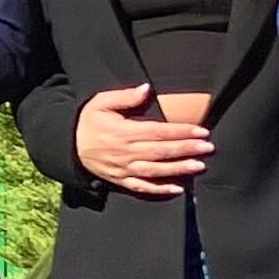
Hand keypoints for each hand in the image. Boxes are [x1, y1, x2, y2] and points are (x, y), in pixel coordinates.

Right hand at [73, 82, 212, 195]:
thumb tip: (146, 89)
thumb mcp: (101, 102)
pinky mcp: (121, 180)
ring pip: (156, 171)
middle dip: (187, 149)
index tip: (201, 131)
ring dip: (179, 169)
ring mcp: (124, 169)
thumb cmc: (88, 121)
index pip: (158, 131)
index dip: (181, 131)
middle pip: (162, 151)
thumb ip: (125, 97)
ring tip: (200, 166)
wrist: (69, 144)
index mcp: (123, 132)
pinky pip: (143, 187)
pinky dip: (160, 190)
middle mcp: (126, 152)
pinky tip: (178, 189)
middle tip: (208, 148)